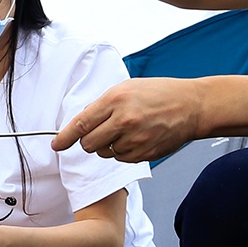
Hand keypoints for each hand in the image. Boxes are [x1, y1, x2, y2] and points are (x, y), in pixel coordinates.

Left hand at [53, 78, 203, 162]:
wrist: (192, 106)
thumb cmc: (159, 93)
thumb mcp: (128, 88)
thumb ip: (103, 104)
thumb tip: (81, 123)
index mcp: (115, 100)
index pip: (81, 123)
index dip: (65, 137)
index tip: (56, 145)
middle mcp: (123, 121)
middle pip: (89, 144)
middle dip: (90, 141)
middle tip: (102, 131)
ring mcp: (135, 139)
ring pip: (105, 153)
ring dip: (110, 145)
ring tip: (129, 129)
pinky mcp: (145, 153)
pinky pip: (121, 158)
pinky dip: (124, 151)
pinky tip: (138, 137)